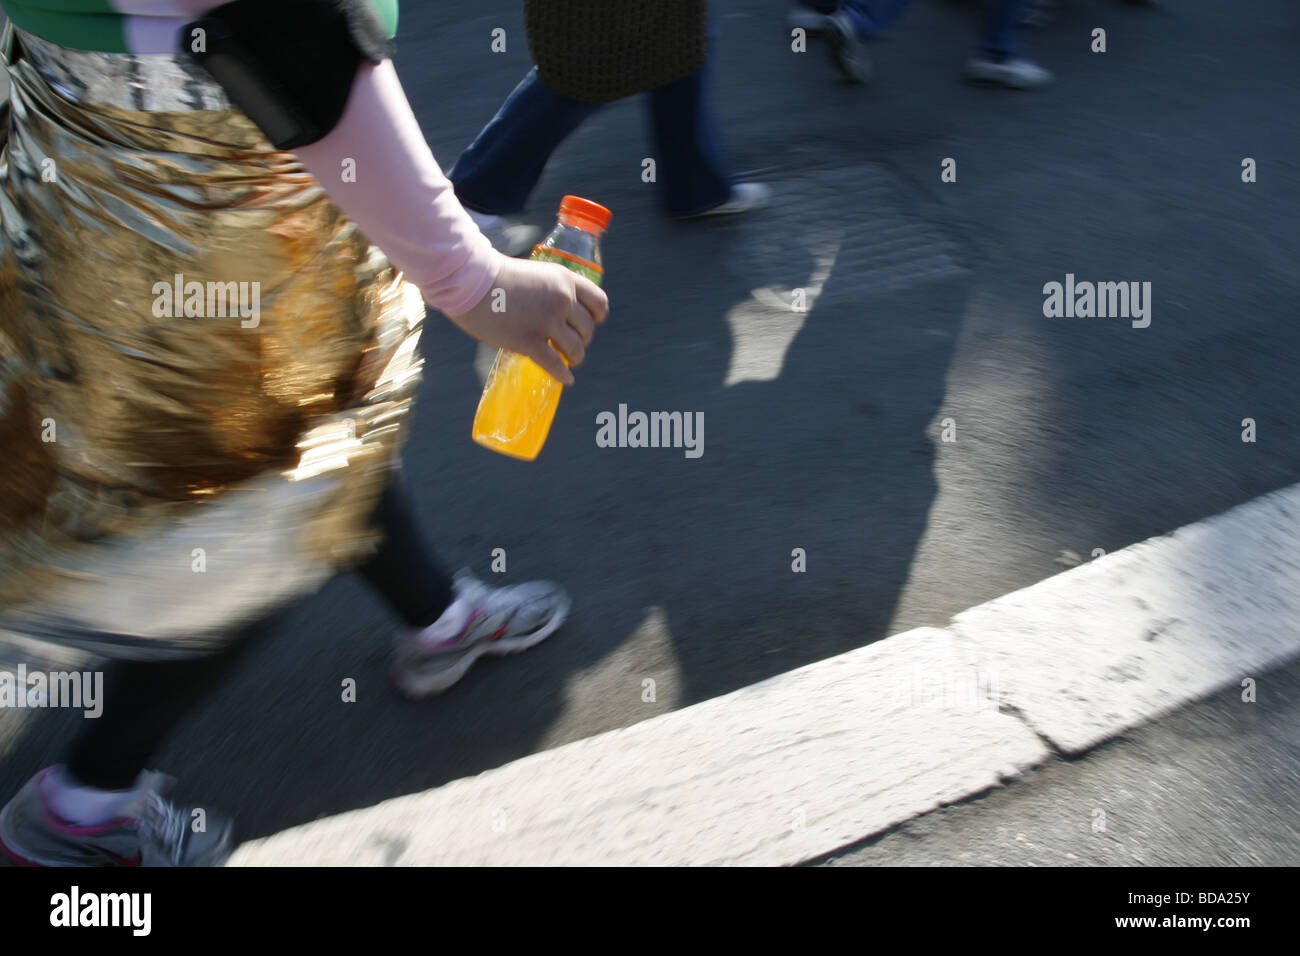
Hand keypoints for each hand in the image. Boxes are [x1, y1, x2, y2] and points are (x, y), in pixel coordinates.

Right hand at [447, 253, 608, 385]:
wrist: (470, 281)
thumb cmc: (495, 276)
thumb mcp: (535, 274)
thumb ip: (550, 291)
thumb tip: (559, 312)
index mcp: (565, 280)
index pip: (598, 302)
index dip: (597, 316)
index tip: (592, 323)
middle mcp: (562, 300)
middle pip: (587, 329)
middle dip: (582, 339)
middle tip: (571, 343)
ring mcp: (547, 322)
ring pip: (575, 349)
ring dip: (574, 357)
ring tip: (568, 360)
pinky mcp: (529, 341)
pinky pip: (554, 365)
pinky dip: (562, 375)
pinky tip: (566, 379)